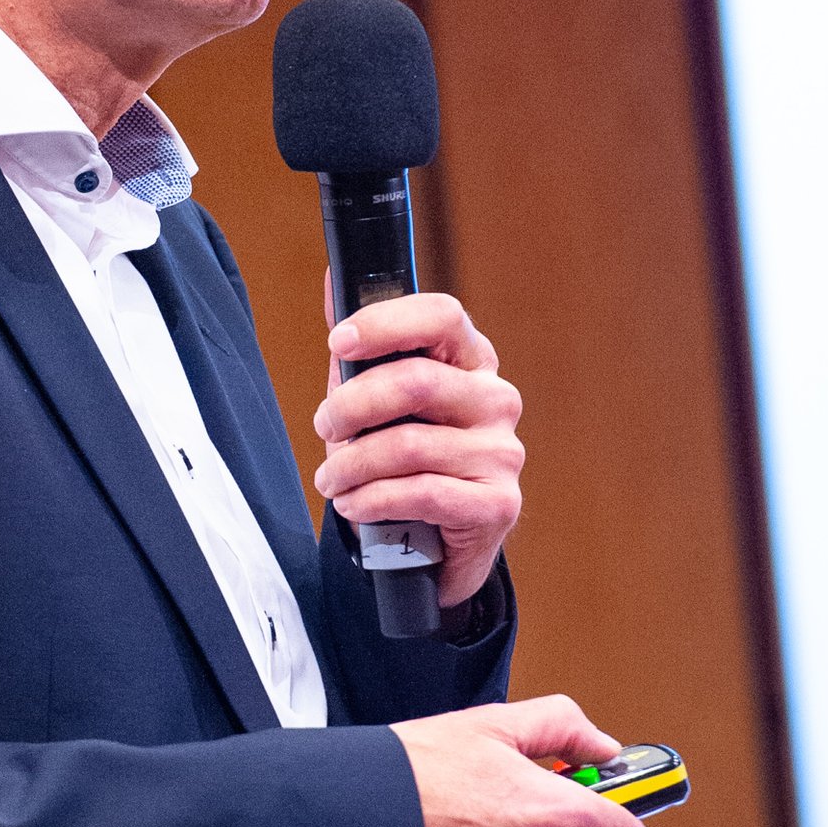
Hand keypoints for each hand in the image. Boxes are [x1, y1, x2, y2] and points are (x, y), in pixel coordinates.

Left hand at [313, 283, 523, 609]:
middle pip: (416, 380)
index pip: (442, 316)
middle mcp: (496, 399)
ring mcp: (502, 452)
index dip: (385, 324)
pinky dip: (373, 499)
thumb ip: (359, 348)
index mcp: (471, 361)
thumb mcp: (376, 401)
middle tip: (324, 425)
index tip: (339, 342)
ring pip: (410, 444)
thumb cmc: (403, 462)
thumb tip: (335, 279)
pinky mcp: (498, 503)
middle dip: (352, 404)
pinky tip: (354, 504)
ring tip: (331, 479)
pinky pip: (422, 492)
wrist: (433, 547)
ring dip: (352, 464)